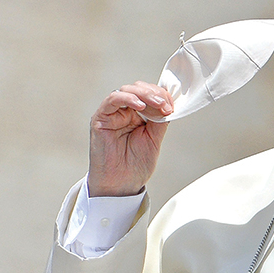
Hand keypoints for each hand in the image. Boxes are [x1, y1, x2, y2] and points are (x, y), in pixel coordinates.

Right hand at [88, 81, 173, 196]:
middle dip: (156, 94)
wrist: (121, 183)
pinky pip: (112, 100)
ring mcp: (112, 114)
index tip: (172, 106)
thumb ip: (159, 120)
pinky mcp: (101, 118)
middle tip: (166, 106)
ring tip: (158, 105)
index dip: (162, 96)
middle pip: (139, 88)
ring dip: (145, 94)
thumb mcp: (154, 139)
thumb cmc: (135, 165)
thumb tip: (168, 104)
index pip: (149, 94)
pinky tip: (140, 106)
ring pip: (127, 90)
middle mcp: (124, 111)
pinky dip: (128, 98)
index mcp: (138, 115)